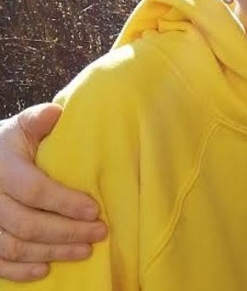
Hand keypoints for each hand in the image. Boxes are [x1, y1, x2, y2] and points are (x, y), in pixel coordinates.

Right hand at [0, 104, 107, 280]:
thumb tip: (56, 112)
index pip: (34, 190)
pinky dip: (20, 271)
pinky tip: (46, 270)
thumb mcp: (20, 128)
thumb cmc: (8, 146)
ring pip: (15, 246)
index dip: (65, 203)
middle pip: (27, 224)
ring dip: (52, 252)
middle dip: (67, 232)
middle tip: (99, 232)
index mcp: (2, 168)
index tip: (94, 209)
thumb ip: (38, 120)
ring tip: (85, 250)